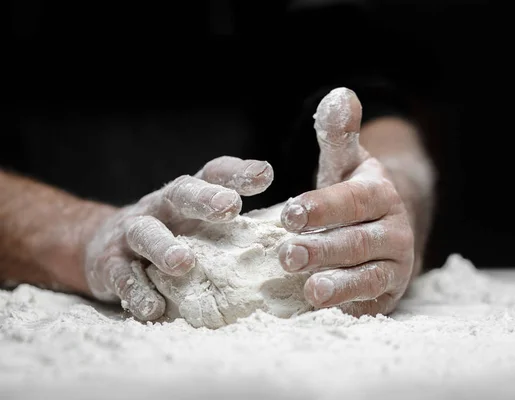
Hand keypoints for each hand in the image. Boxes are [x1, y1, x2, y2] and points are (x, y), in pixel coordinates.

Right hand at [83, 156, 273, 320]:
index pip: (212, 173)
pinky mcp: (109, 265)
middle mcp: (159, 207)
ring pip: (146, 233)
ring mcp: (131, 234)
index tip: (265, 175)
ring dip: (165, 247)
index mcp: (187, 197)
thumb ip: (234, 224)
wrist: (100, 246)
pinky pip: (122, 277)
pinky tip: (154, 308)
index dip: (237, 173)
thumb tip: (292, 235)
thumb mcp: (198, 222)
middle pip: (179, 193)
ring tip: (185, 263)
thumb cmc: (169, 234)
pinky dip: (137, 292)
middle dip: (203, 198)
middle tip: (229, 206)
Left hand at [278, 88, 415, 316]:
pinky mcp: (387, 295)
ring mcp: (394, 266)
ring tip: (311, 292)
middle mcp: (394, 231)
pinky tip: (322, 316)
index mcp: (379, 195)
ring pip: (369, 276)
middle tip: (287, 256)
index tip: (290, 214)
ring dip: (340, 285)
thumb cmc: (354, 196)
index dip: (323, 207)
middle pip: (358, 242)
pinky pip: (369, 304)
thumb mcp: (345, 164)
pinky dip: (349, 311)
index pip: (353, 200)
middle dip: (324, 249)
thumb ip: (338, 136)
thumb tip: (338, 95)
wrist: (387, 229)